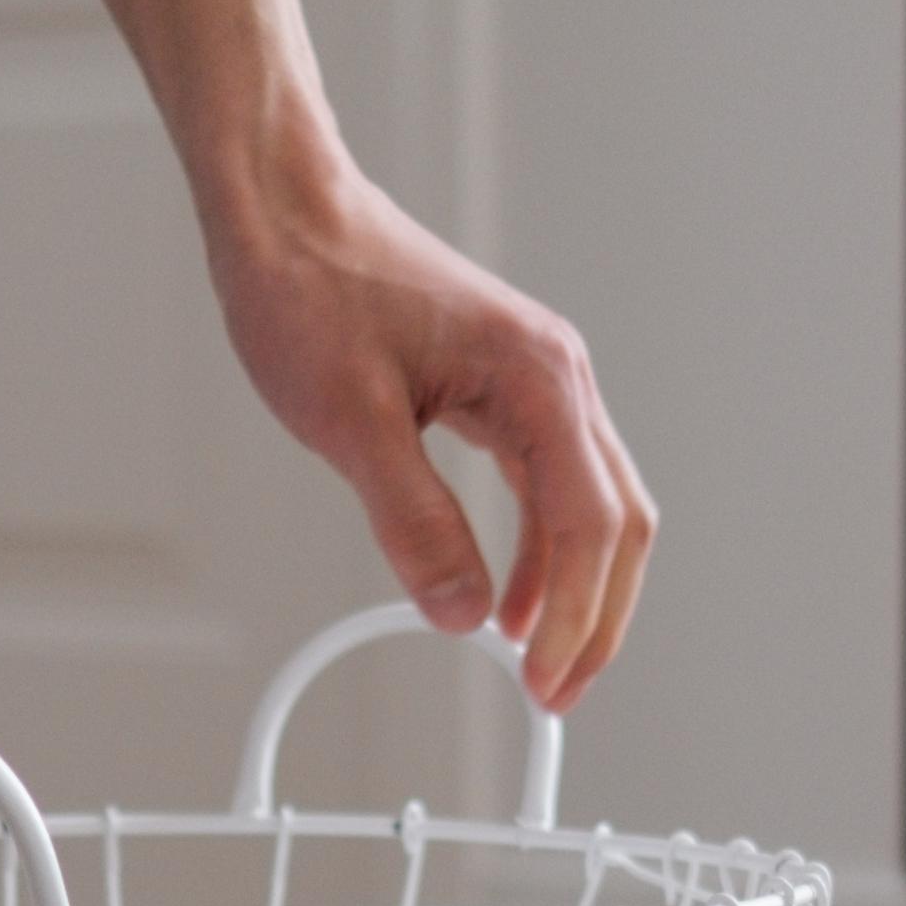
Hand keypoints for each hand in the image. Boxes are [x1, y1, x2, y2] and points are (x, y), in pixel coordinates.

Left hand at [205, 164, 656, 708]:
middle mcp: (557, 376)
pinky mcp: (505, 387)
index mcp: (537, 378)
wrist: (286, 211)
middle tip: (555, 694)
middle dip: (597, 617)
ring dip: (574, 588)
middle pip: (619, 520)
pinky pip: (547, 482)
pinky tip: (508, 596)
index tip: (544, 685)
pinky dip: (540, 547)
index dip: (578, 618)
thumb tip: (459, 611)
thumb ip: (413, 521)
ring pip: (592, 505)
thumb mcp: (350, 422)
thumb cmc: (311, 289)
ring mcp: (536, 381)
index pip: (591, 523)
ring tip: (533, 660)